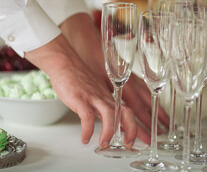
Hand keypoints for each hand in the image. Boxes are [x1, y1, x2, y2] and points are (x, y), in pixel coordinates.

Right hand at [60, 13, 169, 143]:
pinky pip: (86, 116)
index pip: (130, 112)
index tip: (142, 141)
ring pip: (109, 114)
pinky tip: (85, 139)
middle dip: (132, 129)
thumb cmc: (79, 78)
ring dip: (109, 132)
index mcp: (111, 97)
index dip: (138, 128)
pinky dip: (87, 129)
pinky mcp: (80, 99)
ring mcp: (93, 97)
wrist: (65, 63)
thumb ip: (105, 107)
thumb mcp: (97, 93)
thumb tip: (112, 124)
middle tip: (129, 144)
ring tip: (105, 144)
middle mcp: (106, 97)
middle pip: (127, 112)